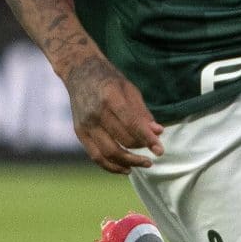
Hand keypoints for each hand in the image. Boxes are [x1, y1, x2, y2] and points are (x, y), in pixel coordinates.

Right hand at [66, 55, 164, 174]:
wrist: (80, 72)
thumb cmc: (109, 80)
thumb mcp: (130, 89)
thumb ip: (143, 113)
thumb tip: (158, 132)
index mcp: (110, 97)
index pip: (132, 123)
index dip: (147, 139)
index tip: (160, 150)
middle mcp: (96, 112)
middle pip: (122, 139)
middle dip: (141, 149)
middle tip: (155, 155)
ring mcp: (86, 124)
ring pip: (109, 152)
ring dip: (129, 162)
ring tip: (145, 163)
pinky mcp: (80, 132)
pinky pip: (96, 156)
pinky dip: (112, 166)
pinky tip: (126, 169)